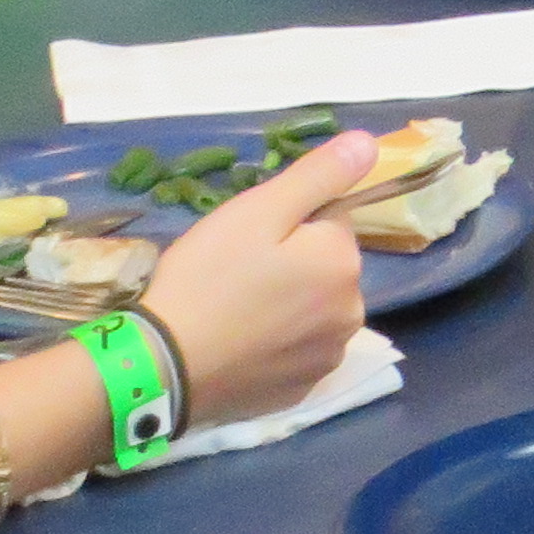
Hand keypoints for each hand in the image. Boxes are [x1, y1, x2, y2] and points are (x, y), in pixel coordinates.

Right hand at [134, 129, 379, 427]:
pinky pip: (294, 351)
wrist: (164, 366)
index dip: (287, 224)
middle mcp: (352, 312)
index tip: (247, 239)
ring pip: (312, 311)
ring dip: (285, 306)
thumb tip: (370, 144)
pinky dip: (273, 344)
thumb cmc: (208, 278)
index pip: (329, 223)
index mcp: (344, 263)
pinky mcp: (302, 390)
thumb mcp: (259, 211)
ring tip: (233, 311)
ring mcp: (328, 357)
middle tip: (233, 274)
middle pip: (324, 269)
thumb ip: (319, 176)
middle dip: (290, 265)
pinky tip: (237, 344)